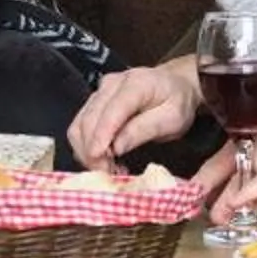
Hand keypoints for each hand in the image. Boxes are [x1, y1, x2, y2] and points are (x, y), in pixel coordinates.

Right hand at [69, 56, 202, 171]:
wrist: (175, 85)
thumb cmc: (177, 102)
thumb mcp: (173, 118)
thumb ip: (144, 129)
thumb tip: (117, 147)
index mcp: (135, 84)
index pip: (111, 111)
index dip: (100, 137)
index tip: (98, 159)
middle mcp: (111, 84)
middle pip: (89, 120)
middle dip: (93, 150)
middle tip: (109, 173)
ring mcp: (99, 92)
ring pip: (79, 125)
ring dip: (86, 151)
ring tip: (108, 168)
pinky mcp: (93, 102)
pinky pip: (79, 127)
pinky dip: (85, 147)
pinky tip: (103, 159)